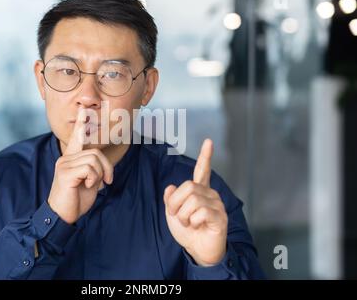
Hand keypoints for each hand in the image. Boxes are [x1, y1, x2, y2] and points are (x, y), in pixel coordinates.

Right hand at [47, 108, 113, 223]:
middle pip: (95, 152)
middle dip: (107, 167)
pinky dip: (94, 179)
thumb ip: (93, 169)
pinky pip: (89, 168)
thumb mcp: (89, 181)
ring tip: (93, 185)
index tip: (84, 109)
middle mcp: (66, 158)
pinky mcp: (65, 173)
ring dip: (100, 175)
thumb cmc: (75, 200)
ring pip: (94, 159)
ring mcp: (64, 164)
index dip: (81, 123)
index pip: (77, 137)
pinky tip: (86, 186)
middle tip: (108, 181)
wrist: (62, 216)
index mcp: (71, 159)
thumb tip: (102, 164)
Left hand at [163, 139, 227, 265]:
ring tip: (189, 223)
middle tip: (178, 216)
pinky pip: (201, 212)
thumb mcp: (173, 213)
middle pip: (188, 187)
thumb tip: (171, 187)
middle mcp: (210, 194)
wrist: (197, 250)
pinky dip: (193, 221)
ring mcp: (217, 204)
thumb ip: (170, 199)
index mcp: (199, 191)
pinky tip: (197, 227)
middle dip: (176, 204)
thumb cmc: (188, 231)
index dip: (206, 156)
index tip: (209, 141)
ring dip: (183, 215)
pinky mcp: (220, 216)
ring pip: (193, 200)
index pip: (203, 170)